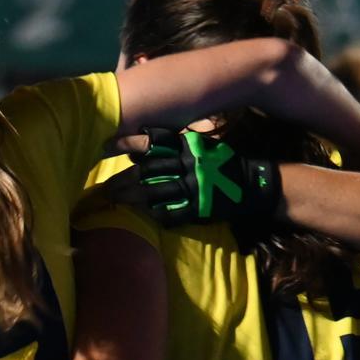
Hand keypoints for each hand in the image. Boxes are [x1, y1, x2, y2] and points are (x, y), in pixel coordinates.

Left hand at [105, 128, 281, 227]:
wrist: (255, 184)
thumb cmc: (224, 164)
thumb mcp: (201, 148)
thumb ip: (174, 146)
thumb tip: (139, 147)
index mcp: (188, 147)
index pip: (154, 142)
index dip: (130, 143)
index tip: (107, 146)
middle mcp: (188, 165)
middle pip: (148, 171)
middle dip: (124, 180)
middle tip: (105, 188)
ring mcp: (194, 188)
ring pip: (155, 193)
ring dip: (132, 198)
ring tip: (115, 201)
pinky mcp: (200, 208)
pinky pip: (173, 214)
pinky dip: (158, 216)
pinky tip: (145, 216)